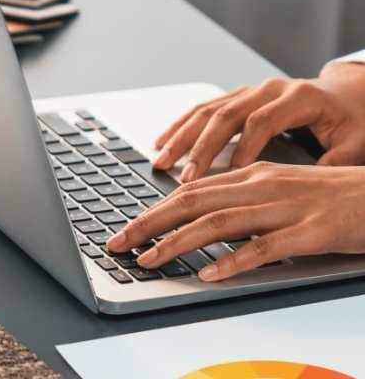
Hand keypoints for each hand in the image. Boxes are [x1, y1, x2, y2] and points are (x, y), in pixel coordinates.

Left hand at [106, 162, 364, 280]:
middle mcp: (260, 185)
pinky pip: (265, 247)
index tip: (128, 229)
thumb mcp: (277, 191)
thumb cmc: (328, 196)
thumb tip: (201, 220)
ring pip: (219, 221)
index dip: (154, 210)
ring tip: (149, 260)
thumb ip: (240, 202)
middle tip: (120, 243)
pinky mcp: (309, 231)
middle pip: (193, 202)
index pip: (190, 191)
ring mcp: (284, 207)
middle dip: (150, 223)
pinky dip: (233, 260)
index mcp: (250, 175)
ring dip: (179, 242)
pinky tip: (210, 274)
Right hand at [153, 63, 364, 181]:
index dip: (246, 147)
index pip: (263, 121)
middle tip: (185, 175)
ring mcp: (249, 91)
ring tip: (162, 160)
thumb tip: (311, 189)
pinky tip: (163, 141)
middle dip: (202, 147)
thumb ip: (337, 163)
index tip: (233, 175)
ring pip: (207, 111)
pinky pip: (203, 109)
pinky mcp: (238, 97)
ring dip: (182, 136)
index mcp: (298, 97)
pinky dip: (181, 126)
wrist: (348, 92)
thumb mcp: (357, 141)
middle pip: (226, 115)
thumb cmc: (353, 119)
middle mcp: (267, 89)